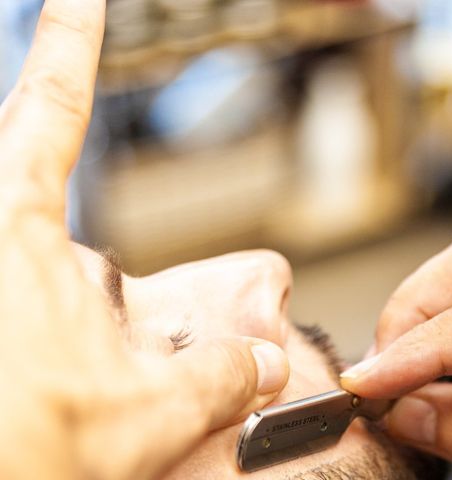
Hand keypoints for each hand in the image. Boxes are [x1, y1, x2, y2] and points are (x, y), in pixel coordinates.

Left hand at [0, 2, 287, 478]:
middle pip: (39, 203)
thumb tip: (260, 367)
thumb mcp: (145, 414)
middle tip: (84, 300)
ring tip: (66, 383)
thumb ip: (218, 377)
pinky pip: (24, 303)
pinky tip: (50, 378)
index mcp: (11, 236)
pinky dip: (50, 329)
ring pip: (34, 271)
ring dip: (70, 315)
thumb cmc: (13, 454)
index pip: (47, 111)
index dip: (66, 46)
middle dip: (71, 236)